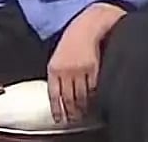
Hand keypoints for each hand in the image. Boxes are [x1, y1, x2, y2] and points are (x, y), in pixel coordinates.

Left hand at [47, 3, 124, 123]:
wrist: (87, 27)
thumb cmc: (72, 42)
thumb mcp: (58, 57)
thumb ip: (57, 75)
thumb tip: (59, 95)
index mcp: (53, 68)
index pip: (54, 94)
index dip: (57, 109)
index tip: (60, 119)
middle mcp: (66, 71)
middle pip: (68, 98)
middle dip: (71, 112)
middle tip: (73, 120)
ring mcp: (80, 70)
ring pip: (81, 96)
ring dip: (82, 108)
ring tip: (83, 115)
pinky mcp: (94, 69)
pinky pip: (93, 89)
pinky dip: (93, 97)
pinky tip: (94, 102)